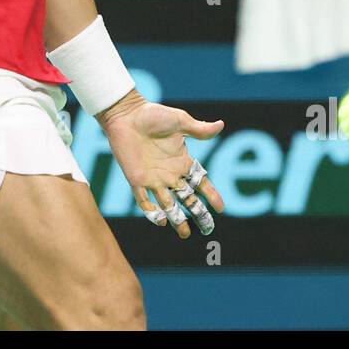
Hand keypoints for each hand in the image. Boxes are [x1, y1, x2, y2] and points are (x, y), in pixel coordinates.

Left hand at [98, 90, 225, 237]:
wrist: (126, 115)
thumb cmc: (153, 115)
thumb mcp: (180, 121)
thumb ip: (200, 129)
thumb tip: (222, 125)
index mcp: (182, 161)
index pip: (201, 183)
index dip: (211, 195)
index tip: (221, 208)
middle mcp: (170, 173)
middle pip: (188, 199)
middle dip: (198, 214)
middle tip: (207, 229)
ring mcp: (153, 178)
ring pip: (168, 204)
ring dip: (177, 219)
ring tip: (185, 233)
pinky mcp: (136, 180)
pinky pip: (144, 200)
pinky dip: (152, 212)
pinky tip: (161, 221)